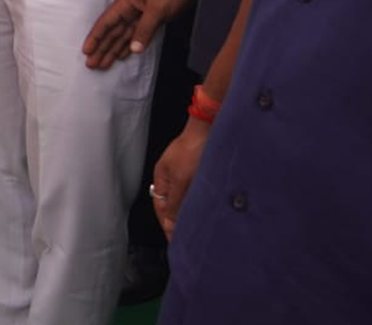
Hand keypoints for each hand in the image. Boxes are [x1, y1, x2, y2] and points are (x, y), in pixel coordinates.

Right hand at [82, 0, 197, 69]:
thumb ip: (145, 29)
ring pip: (122, 36)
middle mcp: (129, 10)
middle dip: (101, 48)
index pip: (106, 23)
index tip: (86, 51)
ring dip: (112, 49)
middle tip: (91, 65)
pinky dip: (128, 46)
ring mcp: (139, 15)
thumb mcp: (157, 8)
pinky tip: (121, 54)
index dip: (95, 38)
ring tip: (102, 64)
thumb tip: (134, 50)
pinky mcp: (150, 20)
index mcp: (125, 3)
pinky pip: (135, 35)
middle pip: (111, 32)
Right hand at [152, 120, 210, 240]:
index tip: (176, 242)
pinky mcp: (201, 172)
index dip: (167, 226)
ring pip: (186, 200)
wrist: (209, 129)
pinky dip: (201, 204)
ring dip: (191, 213)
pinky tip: (209, 211)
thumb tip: (169, 224)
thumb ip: (175, 203)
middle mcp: (173, 177)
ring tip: (199, 230)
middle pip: (173, 205)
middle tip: (187, 240)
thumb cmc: (192, 149)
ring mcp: (187, 174)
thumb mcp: (181, 180)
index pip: (161, 208)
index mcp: (162, 179)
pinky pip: (198, 194)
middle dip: (178, 222)